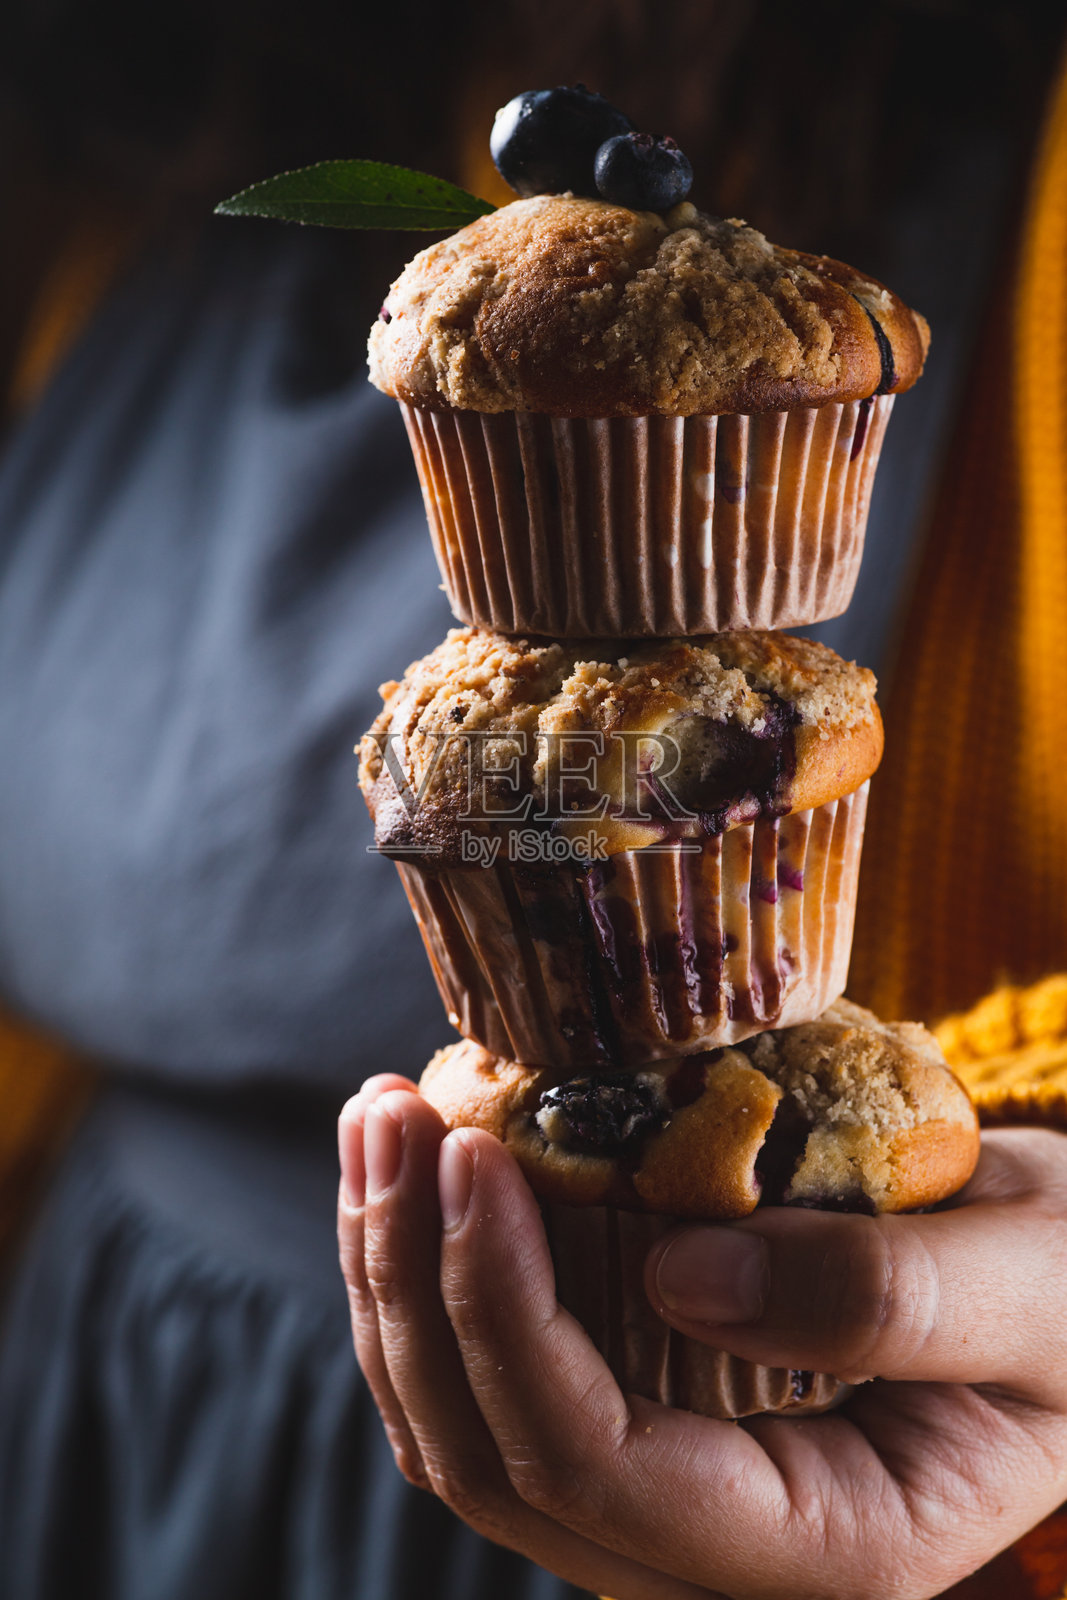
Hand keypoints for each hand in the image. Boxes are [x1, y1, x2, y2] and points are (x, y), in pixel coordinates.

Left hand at [338, 1076, 1066, 1599]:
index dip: (508, 1316)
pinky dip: (435, 1272)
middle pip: (492, 1459)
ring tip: (376, 1118)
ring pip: (463, 1428)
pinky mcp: (640, 1413)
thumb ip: (894, 1301)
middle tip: (386, 1115)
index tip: (473, 1155)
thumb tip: (684, 1276)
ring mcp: (664, 1491)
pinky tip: (423, 1161)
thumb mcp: (1038, 1287)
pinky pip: (493, 1374)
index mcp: (824, 1544)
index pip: (599, 1467)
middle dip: (412, 1283)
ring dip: (396, 1274)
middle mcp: (716, 1550)